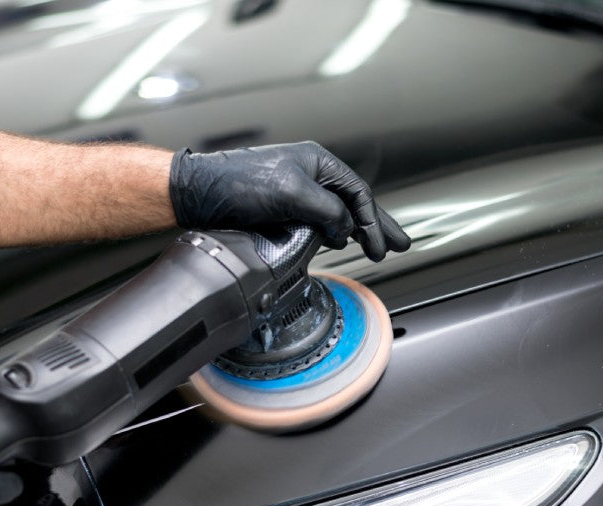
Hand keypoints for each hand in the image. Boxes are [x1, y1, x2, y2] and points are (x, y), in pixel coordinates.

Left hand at [169, 141, 410, 260]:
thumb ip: (328, 211)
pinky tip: (339, 243)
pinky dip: (333, 233)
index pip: (358, 194)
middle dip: (378, 224)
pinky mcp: (282, 209)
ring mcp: (297, 192)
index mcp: (318, 162)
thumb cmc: (240, 183)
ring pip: (338, 212)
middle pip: (355, 202)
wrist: (201, 192)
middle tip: (401, 244)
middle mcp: (310, 175)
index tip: (381, 247)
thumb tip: (346, 229)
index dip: (373, 222)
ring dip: (358, 231)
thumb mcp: (293, 194)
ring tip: (376, 247)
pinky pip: (318, 221)